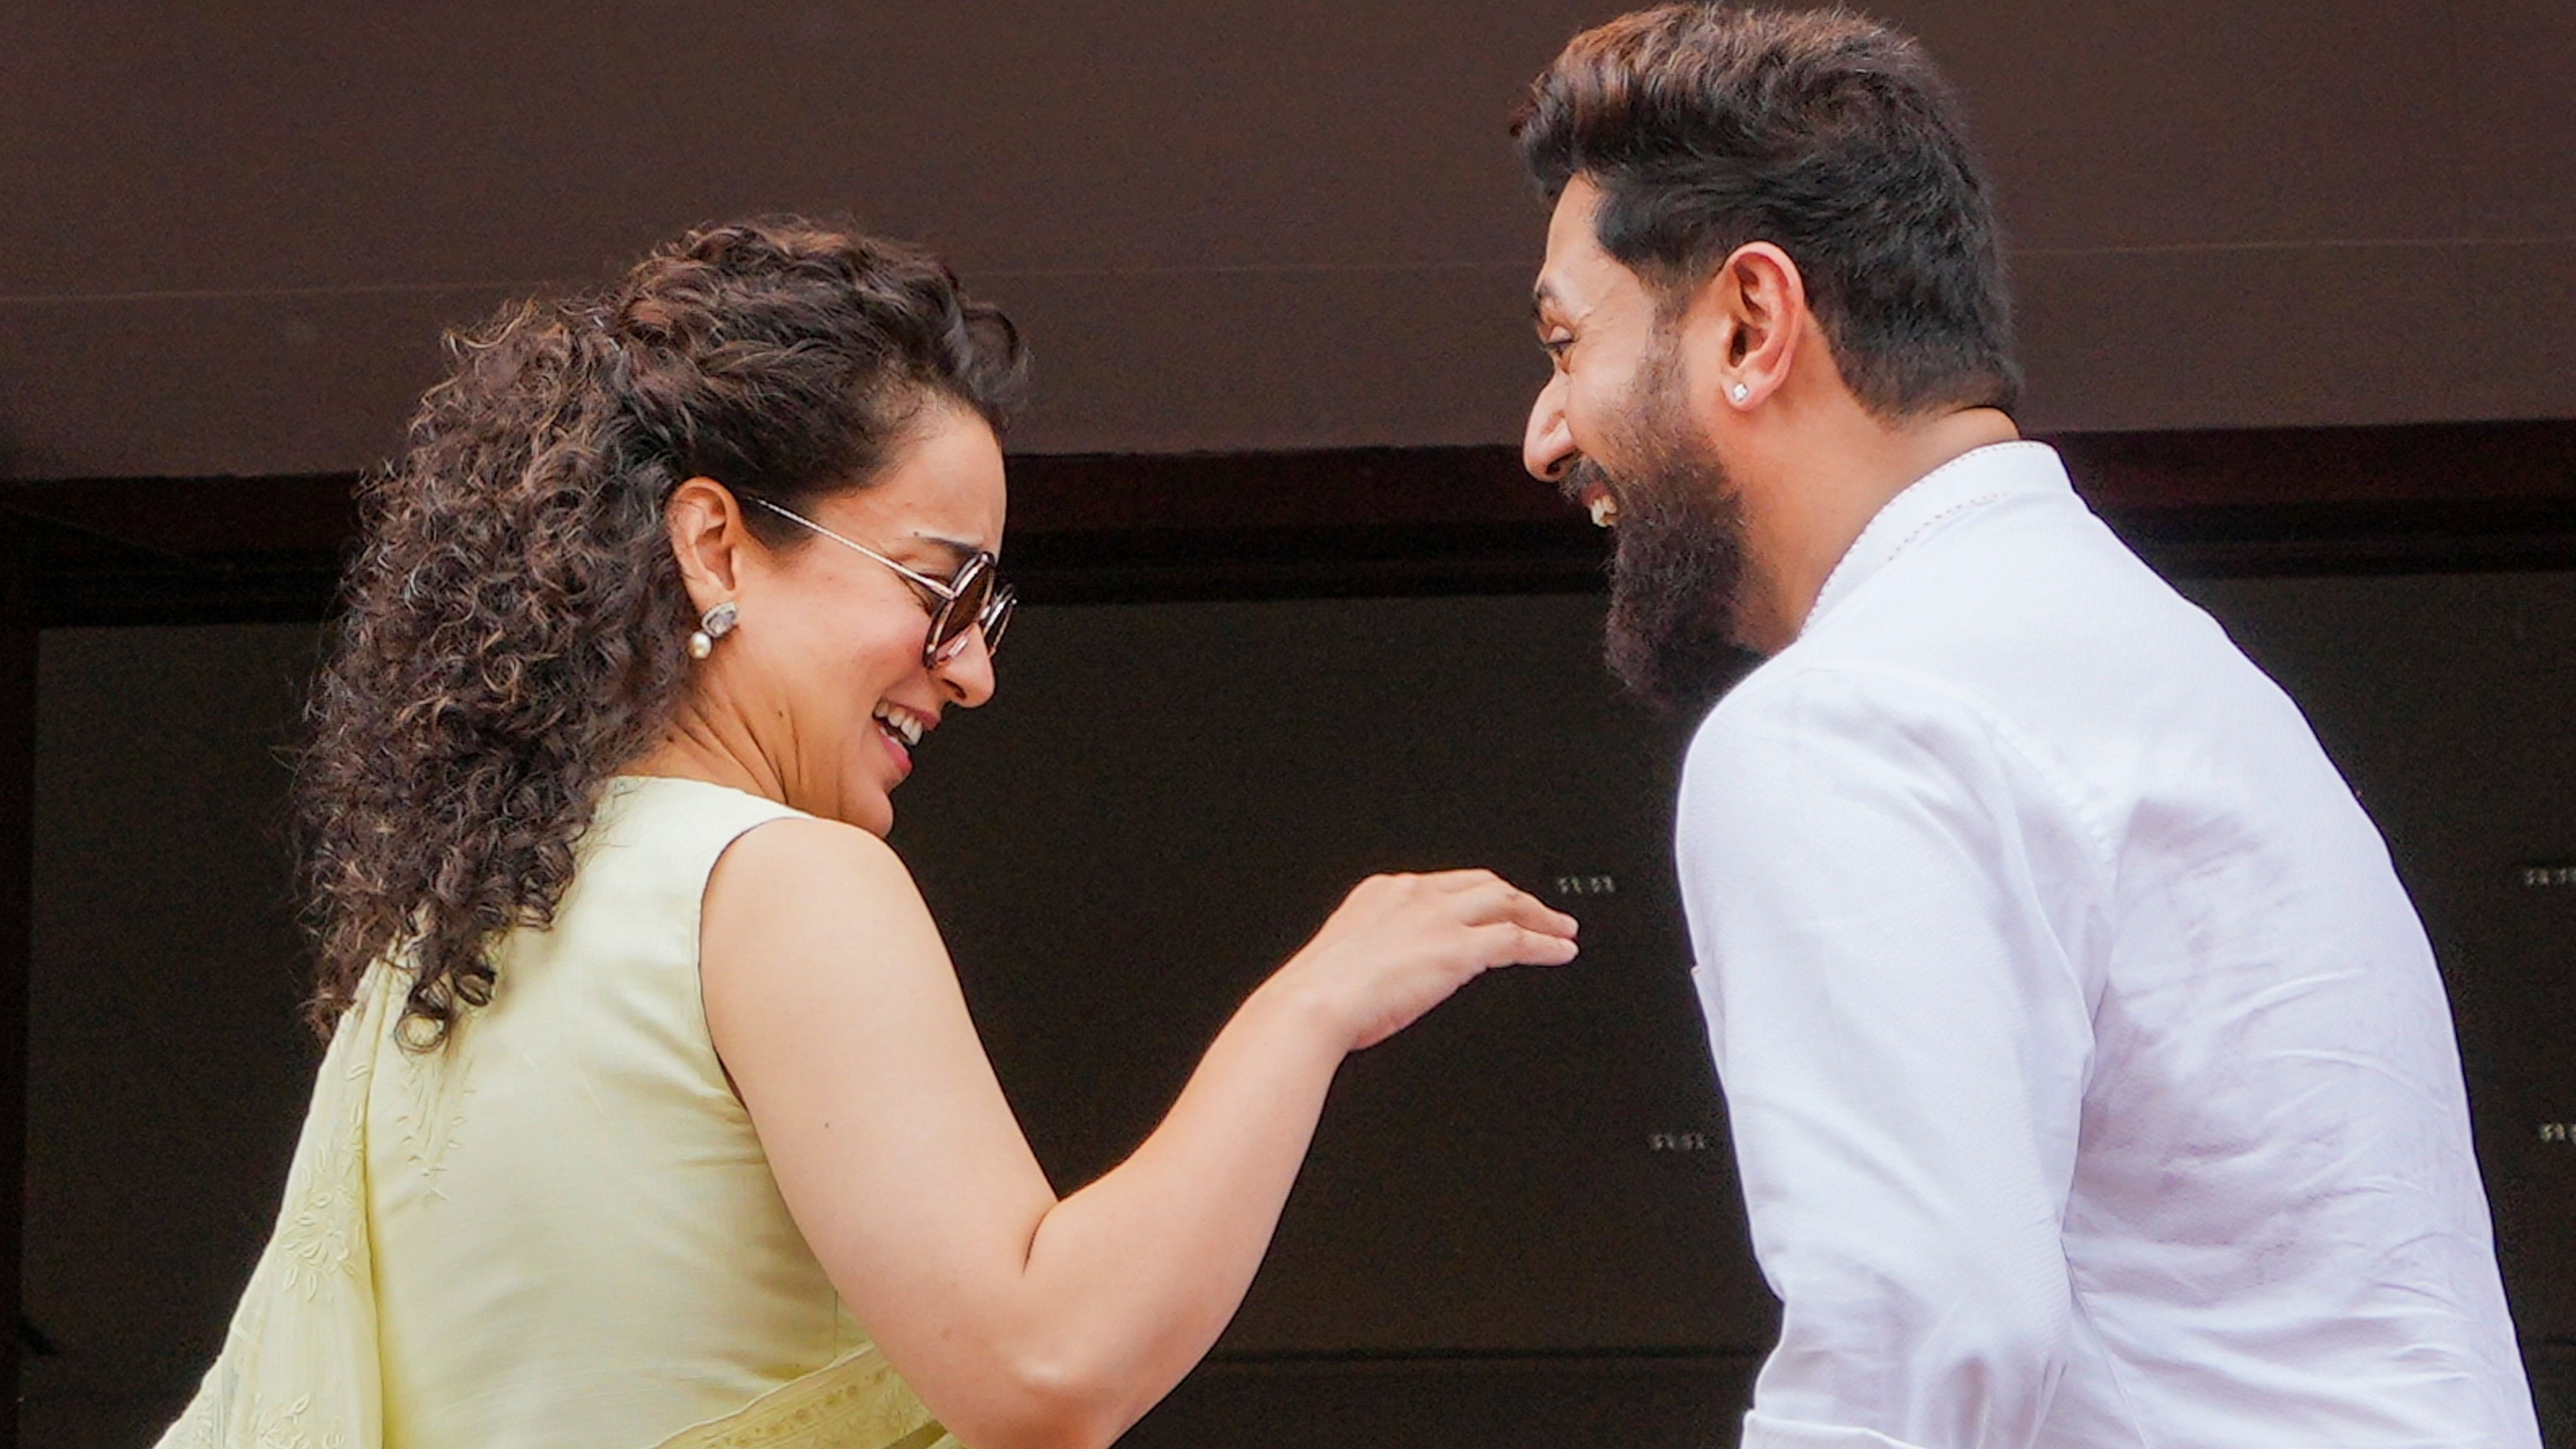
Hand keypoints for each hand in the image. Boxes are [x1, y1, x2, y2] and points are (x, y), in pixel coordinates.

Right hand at [1272, 871, 1579, 1051]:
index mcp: (1384, 891)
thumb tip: (1393, 971)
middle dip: (1518, 897)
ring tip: (1561, 929)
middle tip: (1541, 912)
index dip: (1479, 894)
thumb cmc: (1320, 992)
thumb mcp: (1347, 955)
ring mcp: (1439, 919)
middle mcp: (1415, 895)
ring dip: (1541, 916)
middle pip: (1484, 884)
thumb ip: (1378, 951)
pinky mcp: (1458, 949)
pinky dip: (1545, 945)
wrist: (1314, 1003)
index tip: (1493, 905)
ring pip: (1507, 903)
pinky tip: (1560, 952)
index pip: (1446, 884)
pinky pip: (1516, 940)